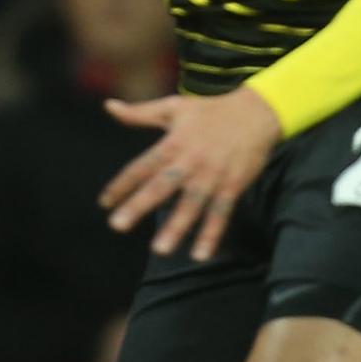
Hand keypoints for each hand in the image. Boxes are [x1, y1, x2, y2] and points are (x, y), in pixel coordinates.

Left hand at [97, 88, 281, 260]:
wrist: (257, 112)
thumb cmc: (209, 111)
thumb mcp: (173, 107)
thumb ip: (139, 113)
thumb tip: (108, 106)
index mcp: (173, 142)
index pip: (142, 166)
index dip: (122, 184)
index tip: (103, 203)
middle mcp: (191, 161)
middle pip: (161, 186)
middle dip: (139, 205)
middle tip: (117, 225)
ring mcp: (213, 175)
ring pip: (192, 204)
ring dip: (177, 227)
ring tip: (159, 249)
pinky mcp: (233, 185)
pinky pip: (221, 213)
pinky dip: (212, 233)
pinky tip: (200, 255)